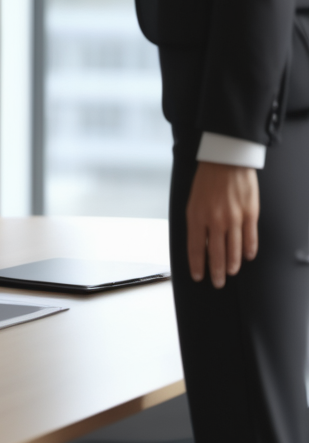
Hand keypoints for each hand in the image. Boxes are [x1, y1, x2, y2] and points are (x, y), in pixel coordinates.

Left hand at [186, 162, 259, 287]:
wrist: (226, 159)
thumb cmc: (207, 179)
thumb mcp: (192, 201)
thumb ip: (196, 223)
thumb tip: (199, 244)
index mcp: (197, 216)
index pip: (195, 249)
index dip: (197, 265)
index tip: (198, 277)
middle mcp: (215, 220)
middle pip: (216, 254)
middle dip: (216, 272)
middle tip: (217, 282)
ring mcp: (234, 218)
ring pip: (234, 250)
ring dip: (232, 265)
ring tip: (230, 272)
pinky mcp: (250, 214)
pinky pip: (250, 238)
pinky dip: (249, 250)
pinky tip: (247, 257)